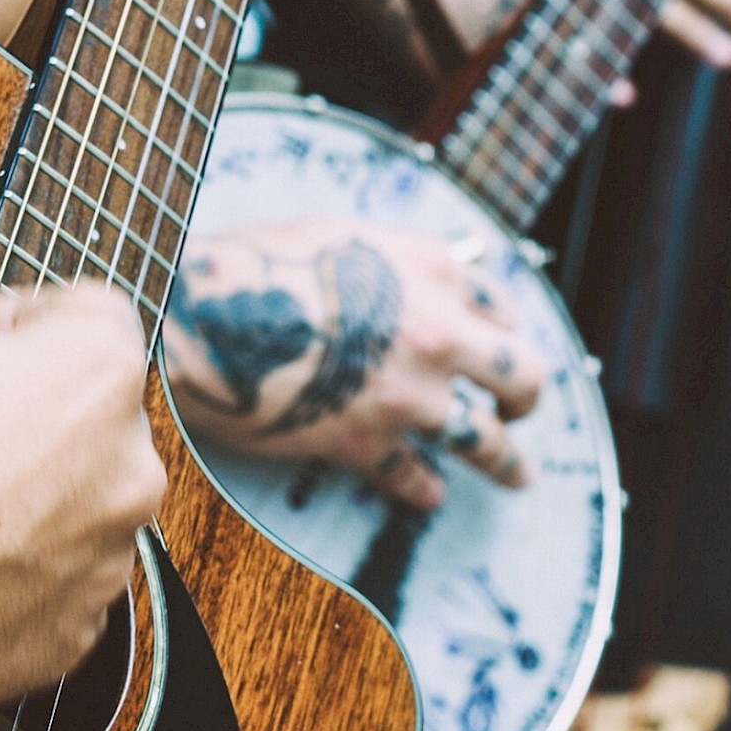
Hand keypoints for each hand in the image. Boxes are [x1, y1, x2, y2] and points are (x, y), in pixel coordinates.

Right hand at [0, 275, 163, 718]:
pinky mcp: (76, 632)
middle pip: (89, 418)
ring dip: (25, 501)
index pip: (87, 315)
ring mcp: (108, 555)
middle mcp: (127, 463)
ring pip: (75, 508)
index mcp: (95, 370)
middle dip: (27, 417)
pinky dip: (11, 577)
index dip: (18, 323)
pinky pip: (52, 585)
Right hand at [161, 219, 545, 510]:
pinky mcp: (368, 444)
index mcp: (431, 271)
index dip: (499, 327)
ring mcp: (409, 396)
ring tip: (517, 475)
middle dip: (526, 398)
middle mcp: (438, 335)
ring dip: (508, 463)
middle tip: (519, 411)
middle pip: (520, 376)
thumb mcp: (336, 233)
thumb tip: (407, 275)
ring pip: (486, 442)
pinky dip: (425, 491)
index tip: (494, 342)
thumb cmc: (254, 265)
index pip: (498, 303)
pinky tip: (430, 496)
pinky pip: (415, 479)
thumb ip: (387, 257)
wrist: (203, 319)